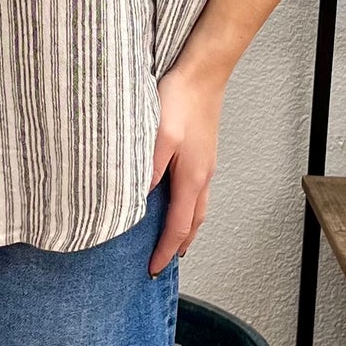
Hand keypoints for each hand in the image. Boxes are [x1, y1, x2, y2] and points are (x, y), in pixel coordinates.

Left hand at [147, 64, 224, 276]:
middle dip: (178, 246)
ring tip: (169, 240)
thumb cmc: (181, 100)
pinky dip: (186, 208)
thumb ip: (149, 168)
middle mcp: (203, 177)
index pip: (179, 227)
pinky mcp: (202, 154)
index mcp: (192, 179)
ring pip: (197, 208)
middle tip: (162, 262)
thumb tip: (140, 200)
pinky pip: (196, 192)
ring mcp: (205, 166)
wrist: (203, 74)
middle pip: (193, 224)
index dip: (165, 251)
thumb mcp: (159, 135)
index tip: (153, 270)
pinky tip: (173, 201)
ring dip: (185, 229)